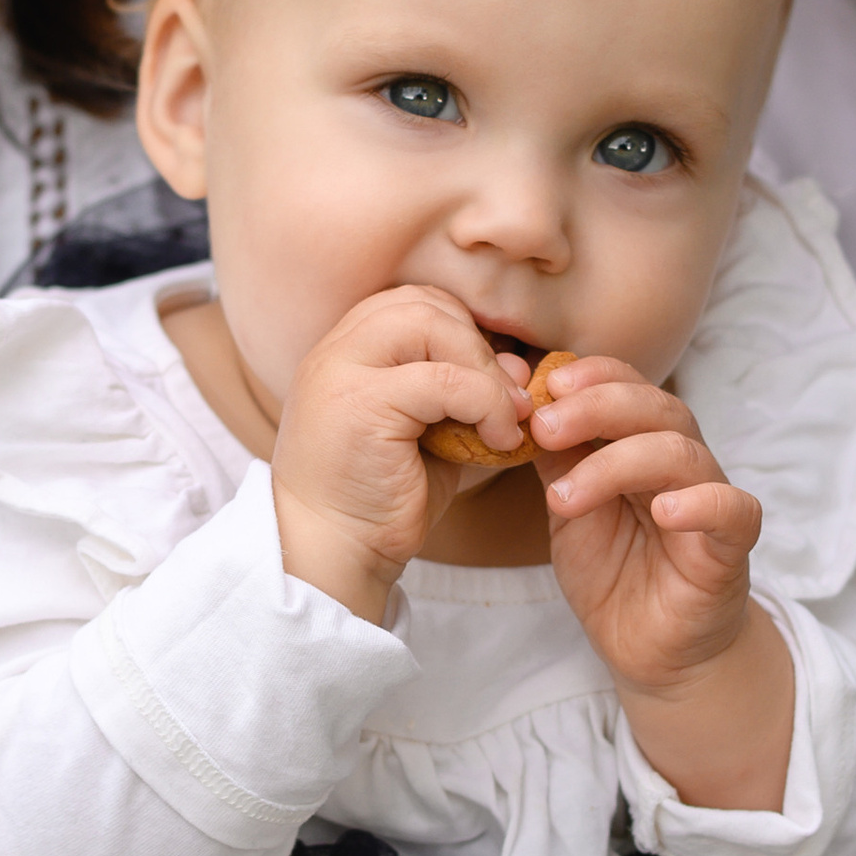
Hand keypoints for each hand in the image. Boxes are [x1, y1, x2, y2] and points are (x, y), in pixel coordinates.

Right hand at [270, 286, 528, 616]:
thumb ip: (468, 392)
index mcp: (345, 352)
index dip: (463, 332)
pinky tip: (499, 441)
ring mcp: (340, 373)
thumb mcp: (431, 432)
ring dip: (483, 368)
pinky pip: (444, 380)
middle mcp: (335, 352)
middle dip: (477, 344)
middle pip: (422, 302)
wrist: (334, 554)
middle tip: (506, 400)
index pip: (413, 302)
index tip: (489, 382)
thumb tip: (522, 367)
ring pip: (429, 323)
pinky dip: (487, 404)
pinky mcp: (359, 405)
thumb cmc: (380, 498)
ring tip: (505, 417)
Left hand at [530, 352, 761, 696]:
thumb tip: (521, 406)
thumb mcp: (569, 507)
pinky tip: (664, 511)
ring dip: (619, 463)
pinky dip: (701, 503)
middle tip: (545, 426)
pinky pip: (733, 511)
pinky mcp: (730, 548)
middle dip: (597, 407)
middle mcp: (681, 463)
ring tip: (565, 498)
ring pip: (682, 453)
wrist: (648, 648)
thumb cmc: (612, 571)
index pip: (629, 387)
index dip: (593, 375)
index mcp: (643, 444)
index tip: (546, 384)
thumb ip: (555, 458)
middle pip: (657, 409)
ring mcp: (709, 501)